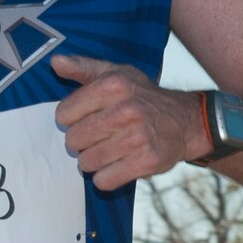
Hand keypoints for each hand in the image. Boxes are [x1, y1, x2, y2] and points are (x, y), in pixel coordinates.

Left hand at [51, 54, 208, 190]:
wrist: (187, 120)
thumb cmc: (142, 96)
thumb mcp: (116, 74)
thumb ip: (83, 68)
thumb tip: (56, 62)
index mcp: (114, 85)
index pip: (64, 114)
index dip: (71, 120)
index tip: (86, 118)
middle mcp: (127, 110)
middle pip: (74, 140)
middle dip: (81, 142)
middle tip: (99, 136)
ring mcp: (139, 137)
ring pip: (87, 162)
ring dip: (93, 160)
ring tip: (109, 150)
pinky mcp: (149, 161)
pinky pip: (105, 180)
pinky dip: (106, 177)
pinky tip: (118, 165)